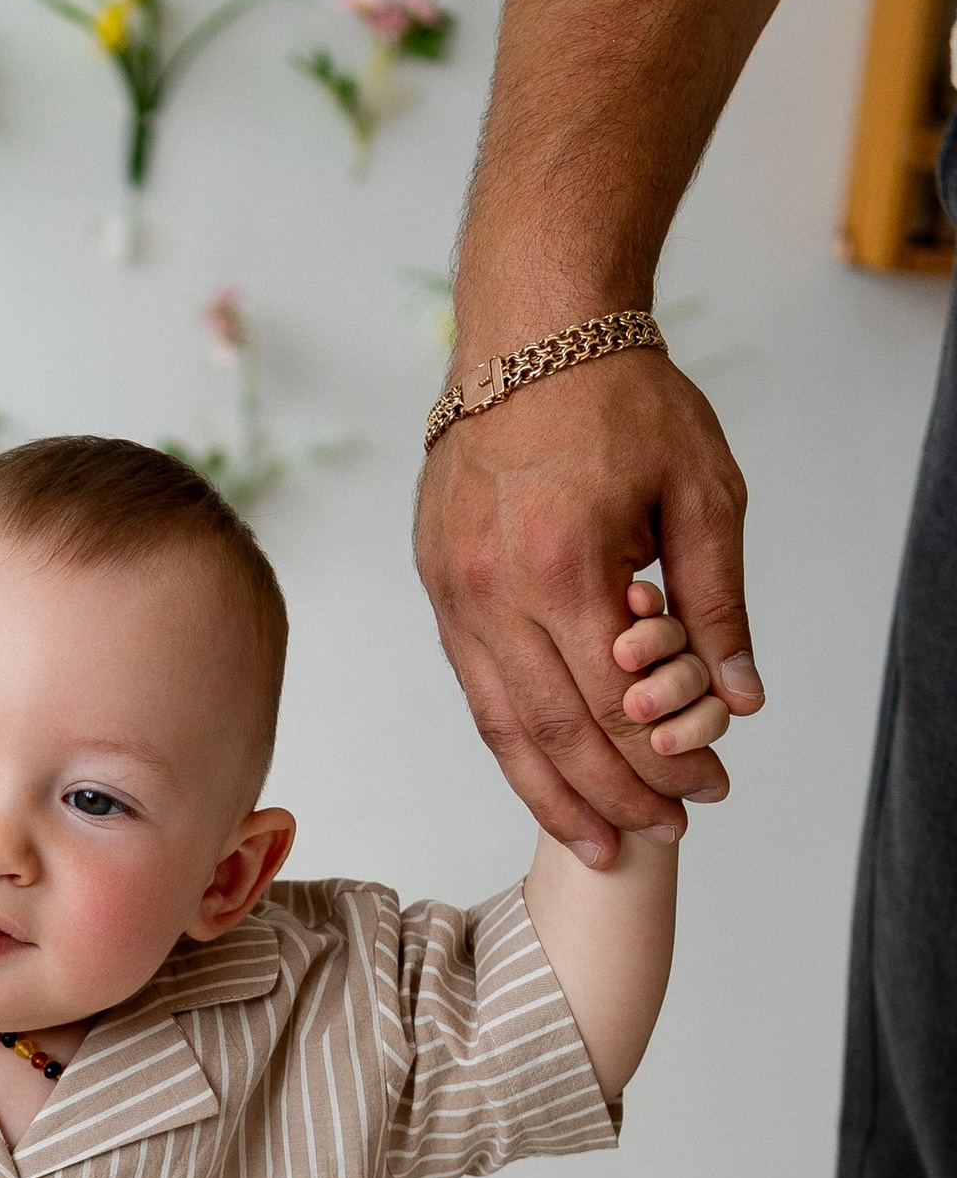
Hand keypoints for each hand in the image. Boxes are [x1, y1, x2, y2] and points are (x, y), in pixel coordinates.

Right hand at [415, 347, 761, 868]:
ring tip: (600, 842)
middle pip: (556, 734)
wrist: (530, 335)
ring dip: (554, 795)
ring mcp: (455, 596)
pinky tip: (548, 779)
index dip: (665, 764)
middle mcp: (496, 594)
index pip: (618, 706)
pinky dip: (515, 747)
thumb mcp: (703, 490)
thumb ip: (719, 600)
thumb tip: (740, 696)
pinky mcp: (438, 590)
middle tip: (664, 834)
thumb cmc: (622, 400)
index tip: (708, 791)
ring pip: (502, 729)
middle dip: (616, 797)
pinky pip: (477, 691)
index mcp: (566, 567)